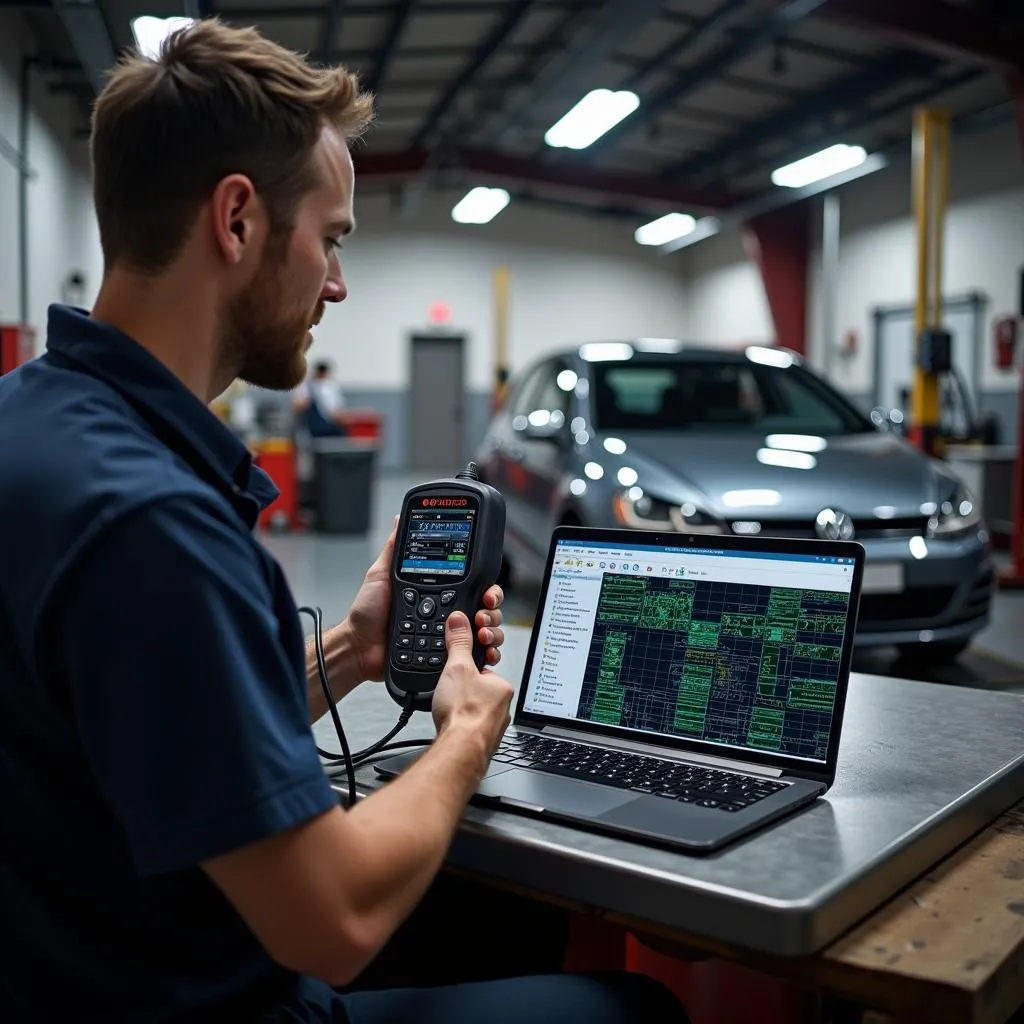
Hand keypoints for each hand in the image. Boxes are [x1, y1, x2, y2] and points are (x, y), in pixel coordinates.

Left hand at [344, 518, 507, 684]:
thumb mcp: (381, 574)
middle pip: (484, 610)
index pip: (472, 586)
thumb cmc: (368, 614)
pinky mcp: (445, 656)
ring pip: (485, 632)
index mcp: (436, 592)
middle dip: (492, 610)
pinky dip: (485, 655)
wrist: (360, 647)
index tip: (487, 591)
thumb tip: (400, 520)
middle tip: (484, 611)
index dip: (486, 588)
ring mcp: (447, 636)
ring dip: (492, 631)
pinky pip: (472, 657)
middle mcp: (446, 613)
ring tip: (481, 632)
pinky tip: (484, 652)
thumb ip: (394, 549)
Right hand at [432, 612, 513, 752]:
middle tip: (450, 695)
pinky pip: (470, 729)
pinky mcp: (482, 742)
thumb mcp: (457, 667)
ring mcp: (494, 727)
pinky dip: (460, 727)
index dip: (467, 669)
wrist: (460, 751)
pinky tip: (450, 726)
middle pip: (479, 691)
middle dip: (463, 692)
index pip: (485, 670)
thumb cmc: (464, 714)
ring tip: (448, 712)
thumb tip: (459, 622)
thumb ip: (458, 643)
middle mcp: (503, 708)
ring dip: (461, 711)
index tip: (456, 675)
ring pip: (475, 711)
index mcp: (502, 687)